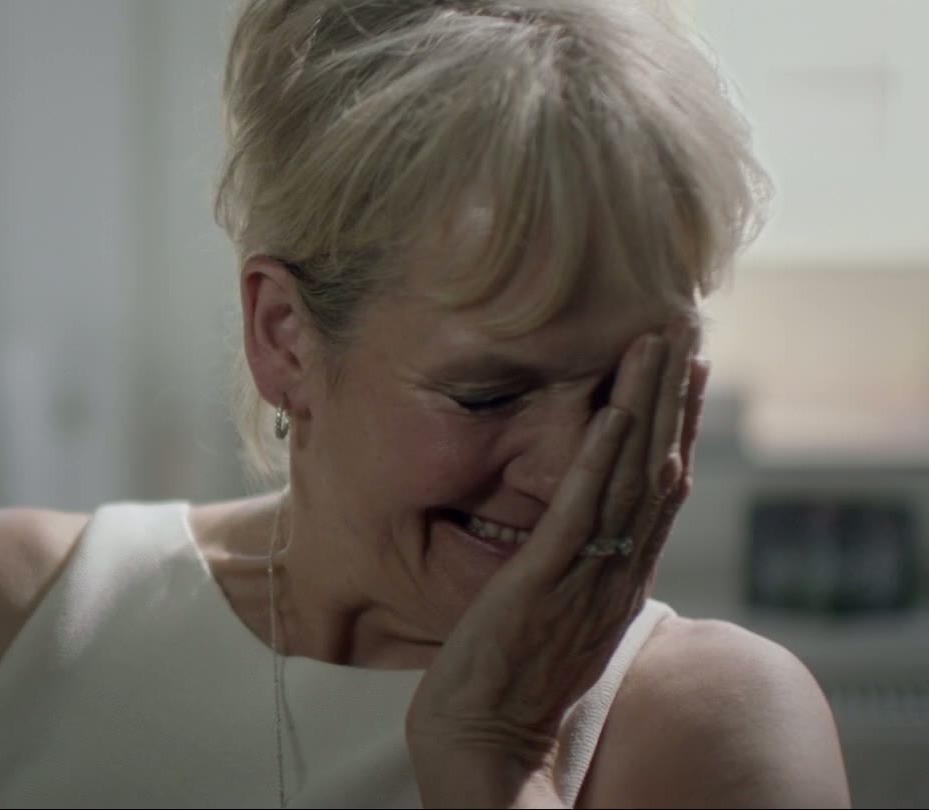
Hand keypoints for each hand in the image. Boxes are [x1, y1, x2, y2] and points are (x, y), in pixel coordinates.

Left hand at [406, 319, 707, 807]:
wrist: (481, 737)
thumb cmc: (506, 682)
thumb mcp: (557, 617)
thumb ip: (574, 576)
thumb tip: (574, 541)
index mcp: (619, 579)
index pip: (660, 491)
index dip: (677, 428)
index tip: (686, 374)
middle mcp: (616, 572)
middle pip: (660, 470)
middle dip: (673, 399)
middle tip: (684, 334)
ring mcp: (586, 575)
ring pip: (630, 476)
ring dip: (645, 404)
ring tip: (656, 344)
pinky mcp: (544, 579)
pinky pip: (580, 508)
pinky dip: (598, 456)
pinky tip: (611, 410)